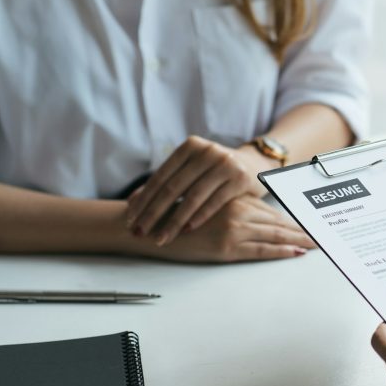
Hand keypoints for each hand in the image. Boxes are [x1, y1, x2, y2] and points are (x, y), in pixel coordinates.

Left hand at [125, 136, 274, 245]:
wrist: (255, 165)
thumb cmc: (214, 172)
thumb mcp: (192, 170)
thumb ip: (167, 182)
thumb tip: (132, 203)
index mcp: (189, 147)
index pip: (160, 176)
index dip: (144, 199)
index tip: (130, 220)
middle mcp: (206, 151)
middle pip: (173, 187)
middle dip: (153, 213)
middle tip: (140, 233)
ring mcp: (225, 163)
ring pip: (193, 196)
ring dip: (174, 220)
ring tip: (161, 238)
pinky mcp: (240, 178)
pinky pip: (215, 201)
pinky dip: (199, 217)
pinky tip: (187, 230)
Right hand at [130, 196, 314, 262]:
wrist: (152, 227)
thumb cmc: (178, 220)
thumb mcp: (209, 209)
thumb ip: (231, 210)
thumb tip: (255, 221)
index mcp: (235, 200)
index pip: (272, 212)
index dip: (293, 221)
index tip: (311, 226)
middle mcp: (238, 211)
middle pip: (278, 223)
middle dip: (302, 231)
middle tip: (323, 237)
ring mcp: (234, 228)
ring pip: (275, 235)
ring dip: (298, 241)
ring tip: (316, 246)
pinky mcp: (227, 246)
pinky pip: (261, 250)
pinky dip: (281, 251)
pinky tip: (296, 253)